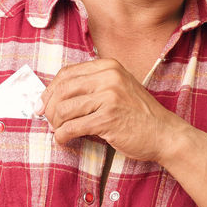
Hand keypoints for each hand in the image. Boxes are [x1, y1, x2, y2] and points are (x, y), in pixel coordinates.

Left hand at [34, 58, 187, 162]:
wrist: (165, 134)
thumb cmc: (136, 114)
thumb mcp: (115, 89)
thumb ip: (89, 87)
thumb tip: (50, 98)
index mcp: (108, 66)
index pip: (66, 74)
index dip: (49, 91)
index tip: (41, 105)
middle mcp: (108, 77)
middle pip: (61, 90)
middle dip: (49, 108)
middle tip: (48, 121)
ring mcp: (109, 97)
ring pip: (63, 109)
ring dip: (55, 124)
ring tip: (59, 131)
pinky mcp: (108, 118)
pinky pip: (72, 127)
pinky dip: (62, 136)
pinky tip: (64, 140)